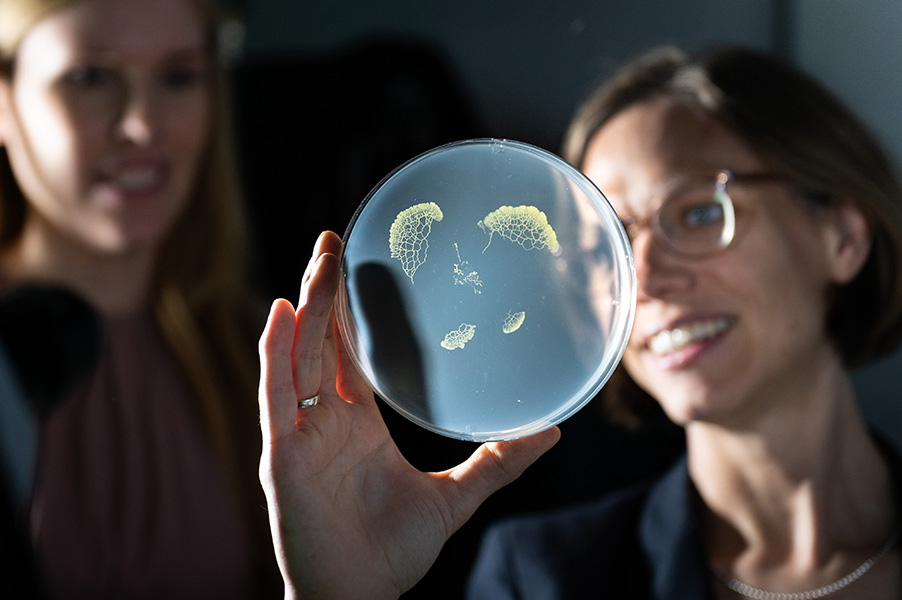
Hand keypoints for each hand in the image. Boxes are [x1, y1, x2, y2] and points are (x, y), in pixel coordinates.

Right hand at [258, 231, 559, 599]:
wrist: (359, 598)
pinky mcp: (282, 455)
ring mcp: (300, 434)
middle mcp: (325, 419)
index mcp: (357, 423)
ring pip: (299, 356)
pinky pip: (275, 396)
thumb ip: (498, 463)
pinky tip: (281, 314)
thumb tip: (552, 431)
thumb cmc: (393, 551)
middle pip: (323, 342)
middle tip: (337, 240)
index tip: (364, 266)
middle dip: (328, 292)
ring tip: (321, 259)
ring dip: (308, 306)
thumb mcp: (454, 497)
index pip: (352, 354)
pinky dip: (274, 354)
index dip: (353, 312)